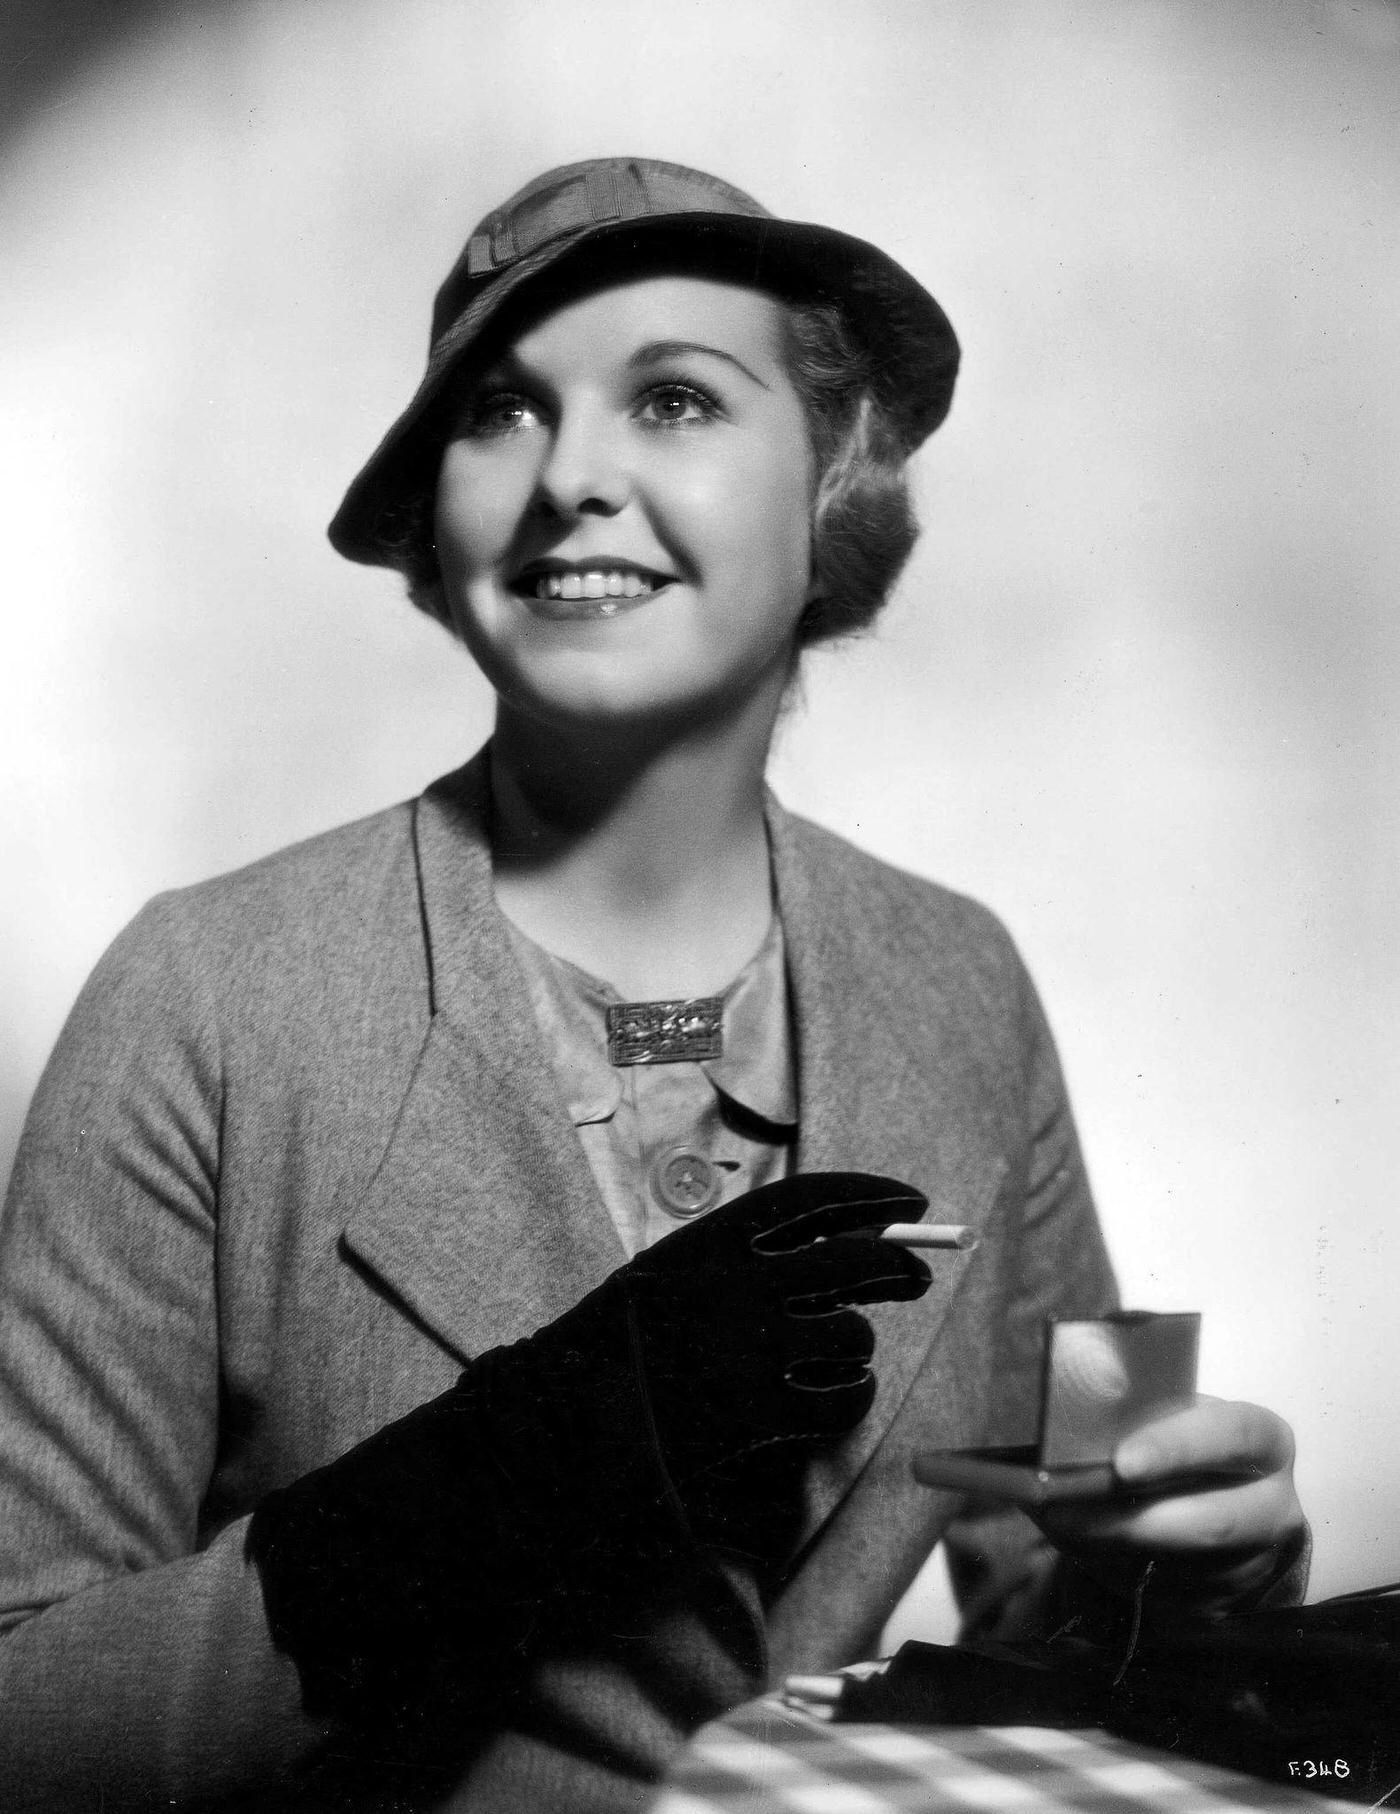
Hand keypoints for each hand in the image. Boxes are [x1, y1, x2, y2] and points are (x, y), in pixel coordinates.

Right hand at [249, 1172, 931, 1727]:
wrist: (531, 1451)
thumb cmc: (587, 1375)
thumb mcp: (648, 1301)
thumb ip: (718, 1275)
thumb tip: (807, 1257)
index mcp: (694, 1248)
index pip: (803, 1201)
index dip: (867, 1194)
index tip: (909, 1199)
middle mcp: (724, 1286)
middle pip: (845, 1257)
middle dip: (893, 1262)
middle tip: (917, 1272)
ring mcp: (739, 1351)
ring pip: (846, 1332)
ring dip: (857, 1344)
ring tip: (851, 1351)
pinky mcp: (748, 1417)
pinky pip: (832, 1400)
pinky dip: (842, 1400)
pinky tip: (826, 1406)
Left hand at [1034, 1395, 1307, 1615]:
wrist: (1212, 1496)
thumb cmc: (1178, 1441)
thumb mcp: (1166, 1413)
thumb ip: (1133, 1414)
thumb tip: (1070, 1422)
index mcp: (1266, 1441)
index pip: (1233, 1437)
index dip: (1177, 1448)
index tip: (1122, 1462)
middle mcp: (1275, 1507)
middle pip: (1213, 1523)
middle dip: (1131, 1521)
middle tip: (1062, 1510)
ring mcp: (1257, 1564)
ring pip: (1182, 1568)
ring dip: (1109, 1550)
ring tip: (1056, 1522)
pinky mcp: (1227, 1606)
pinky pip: (1167, 1598)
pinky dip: (1111, 1571)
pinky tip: (1080, 1544)